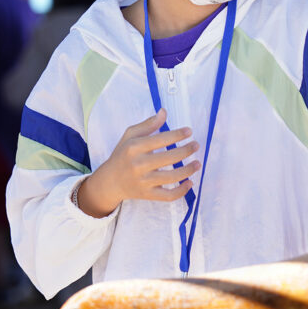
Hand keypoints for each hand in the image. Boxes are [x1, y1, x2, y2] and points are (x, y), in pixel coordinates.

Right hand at [77, 109, 198, 217]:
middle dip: (186, 150)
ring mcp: (143, 182)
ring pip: (171, 177)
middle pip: (169, 158)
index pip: (160, 140)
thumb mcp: (130, 136)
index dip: (177, 135)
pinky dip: (181, 191)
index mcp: (134, 148)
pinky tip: (190, 182)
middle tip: (196, 145)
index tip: (189, 131)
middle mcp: (138, 165)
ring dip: (188, 170)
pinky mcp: (147, 195)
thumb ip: (148, 124)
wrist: (110, 181)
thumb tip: (164, 112)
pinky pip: (168, 196)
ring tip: (197, 163)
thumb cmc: (123, 155)